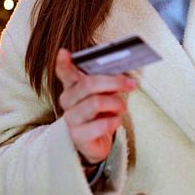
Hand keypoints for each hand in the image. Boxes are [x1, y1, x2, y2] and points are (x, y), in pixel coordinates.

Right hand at [55, 48, 136, 164]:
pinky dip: (114, 121)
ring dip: (115, 103)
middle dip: (114, 82)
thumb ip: (108, 81)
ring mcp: (71, 119)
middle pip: (88, 84)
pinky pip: (101, 125)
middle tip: (131, 84)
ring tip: (122, 106)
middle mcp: (67, 101)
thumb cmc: (101, 112)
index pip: (64, 72)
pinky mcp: (77, 136)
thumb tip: (121, 74)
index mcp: (72, 86)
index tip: (63, 52)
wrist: (97, 141)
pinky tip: (116, 121)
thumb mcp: (104, 93)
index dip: (63, 63)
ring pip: (96, 103)